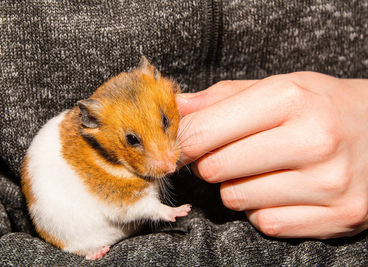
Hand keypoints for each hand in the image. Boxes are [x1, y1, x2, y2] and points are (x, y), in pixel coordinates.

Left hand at [176, 72, 367, 238]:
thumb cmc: (322, 105)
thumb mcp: (278, 86)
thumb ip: (223, 97)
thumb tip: (177, 108)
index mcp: (291, 99)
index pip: (204, 131)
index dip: (182, 141)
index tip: (180, 143)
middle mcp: (313, 140)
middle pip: (215, 169)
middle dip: (211, 162)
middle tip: (230, 152)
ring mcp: (329, 183)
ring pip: (236, 199)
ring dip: (237, 186)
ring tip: (263, 169)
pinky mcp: (339, 216)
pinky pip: (266, 223)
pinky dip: (263, 209)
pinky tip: (283, 189)